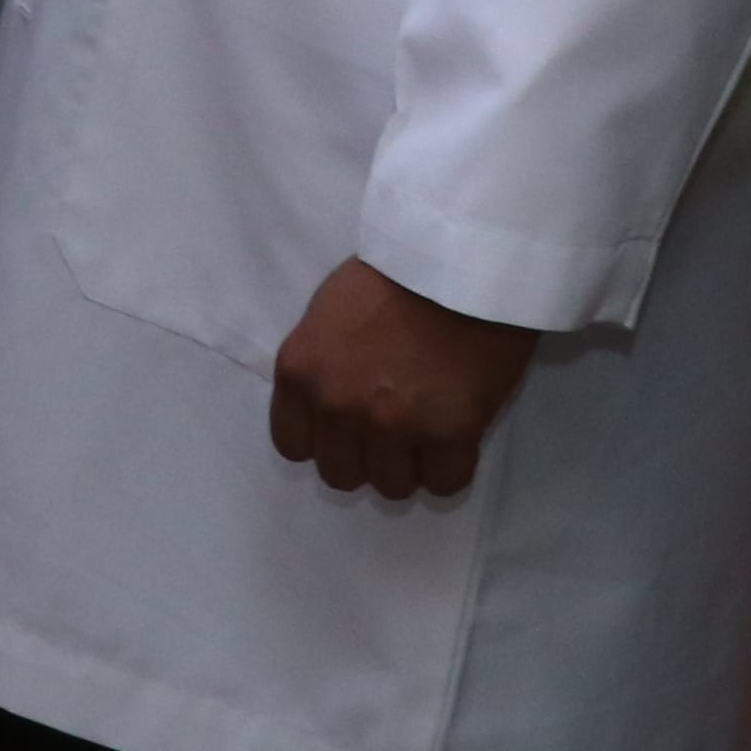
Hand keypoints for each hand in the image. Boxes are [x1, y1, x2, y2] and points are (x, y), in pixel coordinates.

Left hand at [265, 256, 544, 501]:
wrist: (457, 265)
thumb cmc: (392, 277)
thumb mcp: (327, 317)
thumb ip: (322, 366)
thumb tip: (330, 401)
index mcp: (299, 374)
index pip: (292, 445)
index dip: (324, 442)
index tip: (347, 431)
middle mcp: (337, 407)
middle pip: (340, 473)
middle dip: (366, 458)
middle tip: (392, 433)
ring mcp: (392, 425)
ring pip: (391, 486)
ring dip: (409, 466)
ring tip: (427, 435)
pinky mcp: (449, 434)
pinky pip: (444, 483)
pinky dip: (449, 471)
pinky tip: (456, 443)